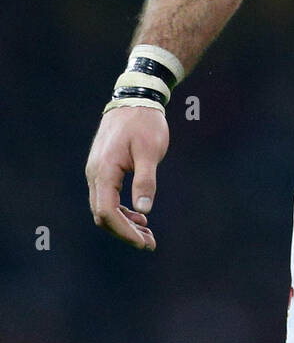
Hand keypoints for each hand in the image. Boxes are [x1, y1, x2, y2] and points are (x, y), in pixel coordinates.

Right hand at [85, 105, 169, 249]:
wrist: (136, 99)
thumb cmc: (145, 123)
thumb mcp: (149, 152)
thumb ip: (146, 180)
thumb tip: (144, 210)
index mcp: (104, 171)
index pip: (107, 211)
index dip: (124, 230)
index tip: (143, 241)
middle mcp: (95, 174)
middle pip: (103, 214)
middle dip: (125, 232)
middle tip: (150, 243)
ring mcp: (97, 171)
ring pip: (104, 207)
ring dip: (124, 223)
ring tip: (147, 233)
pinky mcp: (103, 169)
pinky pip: (108, 197)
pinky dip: (122, 210)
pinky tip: (140, 215)